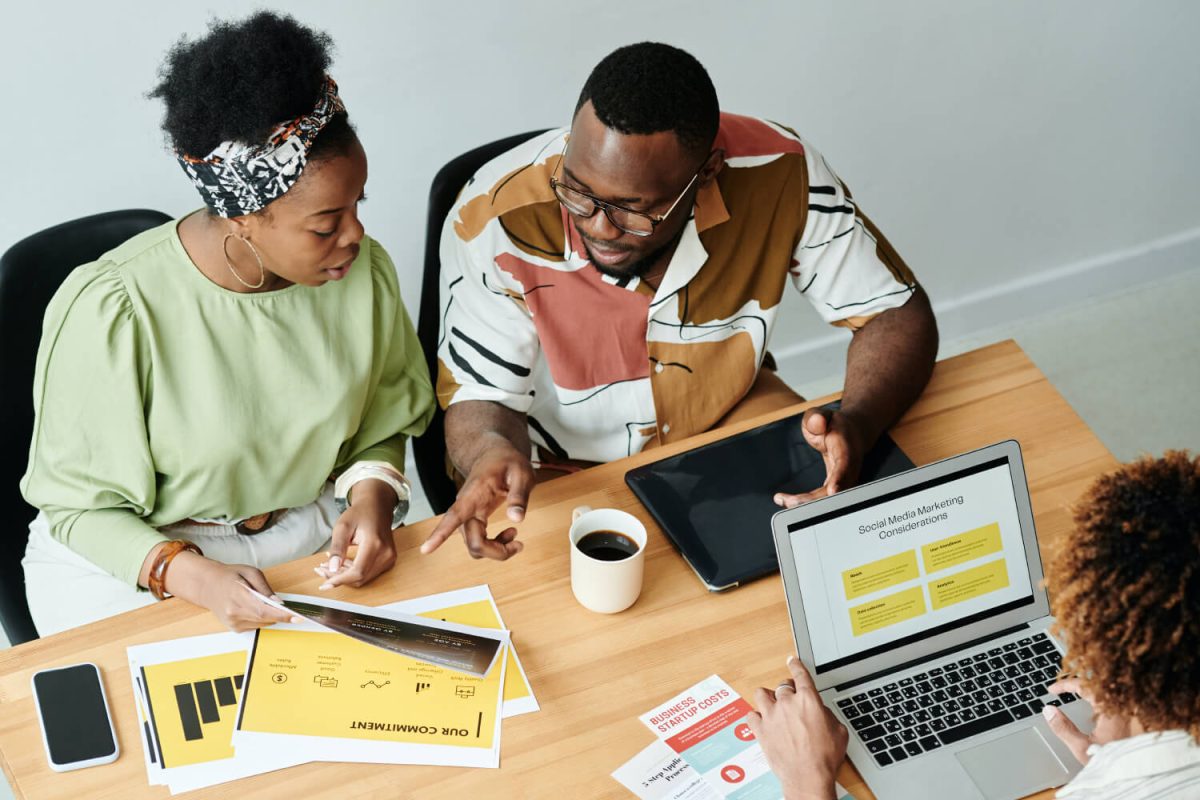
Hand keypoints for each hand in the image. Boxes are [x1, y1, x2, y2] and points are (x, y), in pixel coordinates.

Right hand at [166, 552, 295, 631]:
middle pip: (265, 618)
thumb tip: (278, 602)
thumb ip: (265, 588)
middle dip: (281, 614)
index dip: (282, 615)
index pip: (263, 610)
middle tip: (293, 610)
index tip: (297, 617)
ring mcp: (233, 622)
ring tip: (268, 603)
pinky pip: (256, 625)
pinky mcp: (235, 628)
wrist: (207, 585)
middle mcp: (234, 612)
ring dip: (271, 616)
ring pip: (262, 623)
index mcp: (237, 595)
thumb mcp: (250, 572)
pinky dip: (262, 618)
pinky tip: (256, 608)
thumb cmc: (229, 575)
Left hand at [315, 478, 398, 588]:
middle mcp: (386, 553)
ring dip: (345, 576)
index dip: (340, 580)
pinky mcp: (389, 561)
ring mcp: (389, 558)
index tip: (325, 584)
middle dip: (339, 578)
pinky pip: (369, 574)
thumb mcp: (343, 526)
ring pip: (364, 578)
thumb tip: (333, 568)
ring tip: (329, 566)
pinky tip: (343, 565)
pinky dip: (354, 573)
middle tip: (322, 570)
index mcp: (375, 543)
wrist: (377, 506)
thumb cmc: (360, 513)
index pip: (357, 571)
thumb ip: (338, 547)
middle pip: (360, 577)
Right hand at [421, 444, 530, 559]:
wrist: (494, 454)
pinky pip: (480, 543)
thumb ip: (519, 495)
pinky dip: (495, 546)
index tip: (425, 549)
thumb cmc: (506, 461)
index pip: (454, 515)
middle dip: (496, 552)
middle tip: (518, 545)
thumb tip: (517, 519)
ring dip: (496, 550)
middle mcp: (466, 508)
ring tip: (515, 539)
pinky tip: (509, 535)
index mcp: (474, 493)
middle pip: (474, 543)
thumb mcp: (521, 473)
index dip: (440, 534)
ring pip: (476, 546)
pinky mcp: (474, 521)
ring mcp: (469, 516)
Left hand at [746, 656, 846, 799]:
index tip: (792, 660)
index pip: (800, 674)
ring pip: (761, 694)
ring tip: (772, 704)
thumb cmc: (824, 758)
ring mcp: (771, 716)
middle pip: (782, 685)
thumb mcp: (839, 731)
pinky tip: (761, 720)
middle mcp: (787, 703)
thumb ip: (827, 715)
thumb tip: (820, 712)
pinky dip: (756, 716)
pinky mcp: (760, 730)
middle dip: (787, 689)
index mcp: (808, 700)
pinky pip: (751, 715)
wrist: (808, 777)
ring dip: (767, 697)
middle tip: (790, 698)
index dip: (796, 665)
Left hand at [774, 408, 866, 507]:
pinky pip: (822, 500)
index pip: (846, 466)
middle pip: (837, 491)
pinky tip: (785, 500)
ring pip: (829, 500)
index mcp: (847, 450)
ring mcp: (844, 481)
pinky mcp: (836, 488)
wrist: (850, 434)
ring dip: (806, 504)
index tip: (833, 490)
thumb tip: (817, 421)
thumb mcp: (822, 414)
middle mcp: (849, 470)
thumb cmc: (834, 426)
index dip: (840, 478)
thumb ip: (816, 416)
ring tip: (782, 500)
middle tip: (788, 501)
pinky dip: (805, 503)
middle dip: (814, 500)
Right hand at [1042, 678, 1132, 763]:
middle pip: (1097, 684)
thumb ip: (1063, 728)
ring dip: (1091, 690)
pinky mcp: (1136, 721)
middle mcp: (1122, 707)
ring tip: (1077, 693)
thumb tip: (1048, 710)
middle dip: (1079, 684)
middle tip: (1064, 688)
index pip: (1084, 686)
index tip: (1052, 690)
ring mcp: (1130, 713)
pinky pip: (1116, 700)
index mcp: (1110, 709)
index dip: (1065, 685)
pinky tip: (1096, 706)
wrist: (1137, 777)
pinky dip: (1102, 698)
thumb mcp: (1083, 748)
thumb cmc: (1113, 765)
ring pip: (1109, 691)